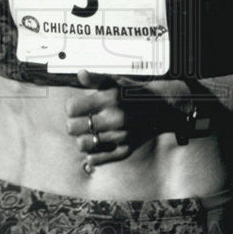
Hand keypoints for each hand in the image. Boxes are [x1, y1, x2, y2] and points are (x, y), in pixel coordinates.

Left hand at [64, 70, 190, 168]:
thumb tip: (80, 74)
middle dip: (74, 123)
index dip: (71, 107)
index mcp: (108, 99)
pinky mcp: (125, 150)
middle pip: (72, 128)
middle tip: (82, 120)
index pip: (71, 109)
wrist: (161, 107)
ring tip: (89, 132)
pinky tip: (97, 144)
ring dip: (82, 138)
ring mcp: (120, 136)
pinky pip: (96, 159)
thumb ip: (95, 79)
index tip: (78, 107)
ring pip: (82, 144)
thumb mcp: (114, 81)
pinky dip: (92, 154)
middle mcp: (114, 118)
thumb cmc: (132, 92)